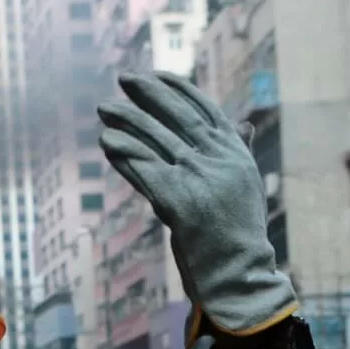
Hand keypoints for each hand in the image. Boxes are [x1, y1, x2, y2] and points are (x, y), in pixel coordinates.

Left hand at [97, 72, 297, 346]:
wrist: (238, 274)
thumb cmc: (238, 234)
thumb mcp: (245, 187)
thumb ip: (239, 152)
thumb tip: (244, 124)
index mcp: (236, 153)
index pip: (205, 109)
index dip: (179, 89)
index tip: (157, 74)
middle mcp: (219, 160)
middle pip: (177, 117)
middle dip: (148, 94)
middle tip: (123, 78)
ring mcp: (199, 179)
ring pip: (154, 139)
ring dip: (126, 120)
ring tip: (104, 108)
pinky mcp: (177, 200)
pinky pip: (142, 168)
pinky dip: (122, 153)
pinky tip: (106, 142)